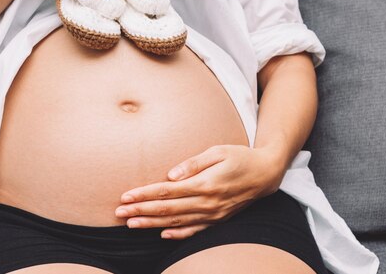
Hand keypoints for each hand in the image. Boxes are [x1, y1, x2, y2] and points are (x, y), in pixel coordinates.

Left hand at [115, 144, 286, 239]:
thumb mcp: (218, 151)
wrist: (266, 174)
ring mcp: (213, 214)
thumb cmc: (240, 157)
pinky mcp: (218, 220)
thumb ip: (193, 163)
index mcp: (205, 184)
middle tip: (119, 213)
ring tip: (131, 224)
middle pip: (167, 209)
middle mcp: (208, 202)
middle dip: (141, 211)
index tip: (125, 197)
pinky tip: (161, 234)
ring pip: (177, 222)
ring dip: (152, 223)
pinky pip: (194, 231)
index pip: (167, 191)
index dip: (144, 194)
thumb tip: (170, 175)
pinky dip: (177, 234)